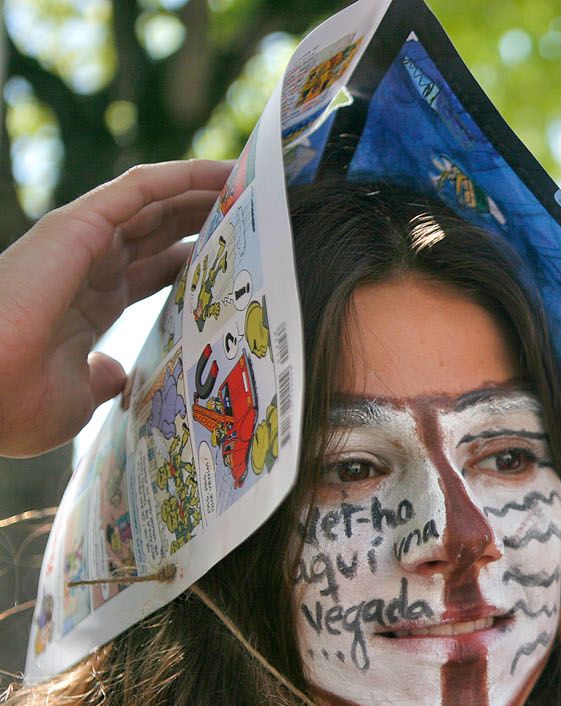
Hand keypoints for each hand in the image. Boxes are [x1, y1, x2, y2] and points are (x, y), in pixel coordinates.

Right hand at [0, 158, 231, 456]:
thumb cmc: (16, 404)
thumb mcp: (77, 398)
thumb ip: (102, 380)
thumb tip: (116, 374)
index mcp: (88, 307)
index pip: (153, 270)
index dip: (196, 260)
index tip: (242, 260)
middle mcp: (86, 268)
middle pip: (160, 230)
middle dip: (209, 219)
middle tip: (262, 215)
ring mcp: (81, 243)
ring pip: (156, 202)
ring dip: (206, 190)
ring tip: (256, 184)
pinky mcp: (78, 224)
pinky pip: (140, 188)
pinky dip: (184, 176)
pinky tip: (224, 172)